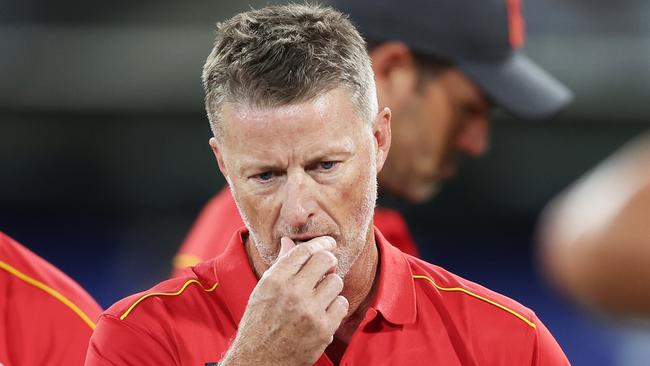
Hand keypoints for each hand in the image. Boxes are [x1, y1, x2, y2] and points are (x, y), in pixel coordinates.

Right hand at [220, 236, 348, 365]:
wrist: (259, 360)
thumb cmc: (260, 324)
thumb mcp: (263, 290)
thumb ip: (281, 266)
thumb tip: (289, 241)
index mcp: (275, 280)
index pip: (304, 251)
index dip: (320, 243)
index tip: (329, 243)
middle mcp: (293, 292)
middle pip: (325, 260)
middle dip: (329, 261)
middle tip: (327, 268)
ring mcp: (310, 311)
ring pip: (336, 281)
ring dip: (331, 286)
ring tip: (321, 295)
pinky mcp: (323, 328)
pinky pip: (342, 304)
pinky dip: (336, 306)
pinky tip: (324, 311)